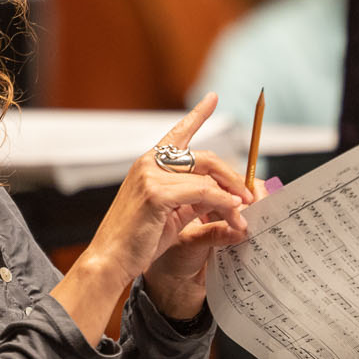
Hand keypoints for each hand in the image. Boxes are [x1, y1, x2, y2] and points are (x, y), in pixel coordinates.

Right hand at [65, 95, 253, 328]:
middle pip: (205, 158)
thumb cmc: (137, 240)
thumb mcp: (170, 213)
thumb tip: (222, 194)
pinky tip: (232, 213)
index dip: (198, 114)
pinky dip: (221, 203)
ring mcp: (150, 176)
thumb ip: (191, 198)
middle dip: (232, 177)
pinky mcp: (155, 193)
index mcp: (149, 163)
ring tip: (242, 215)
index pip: (179, 133)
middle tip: (249, 196)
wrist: (109, 260)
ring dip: (230, 198)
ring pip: (207, 179)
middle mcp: (149, 163)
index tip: (212, 97)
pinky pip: (202, 193)